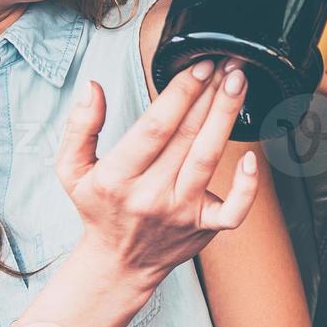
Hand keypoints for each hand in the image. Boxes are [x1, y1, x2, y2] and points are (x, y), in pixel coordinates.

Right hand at [56, 56, 257, 289]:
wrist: (120, 263)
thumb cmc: (100, 209)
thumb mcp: (71, 170)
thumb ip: (79, 127)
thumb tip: (93, 87)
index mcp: (117, 177)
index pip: (154, 128)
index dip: (180, 94)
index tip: (198, 66)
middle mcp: (151, 194)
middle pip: (187, 136)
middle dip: (210, 94)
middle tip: (229, 63)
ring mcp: (182, 212)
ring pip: (209, 160)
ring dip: (227, 118)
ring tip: (239, 85)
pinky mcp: (205, 227)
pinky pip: (234, 210)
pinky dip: (247, 187)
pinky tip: (254, 158)